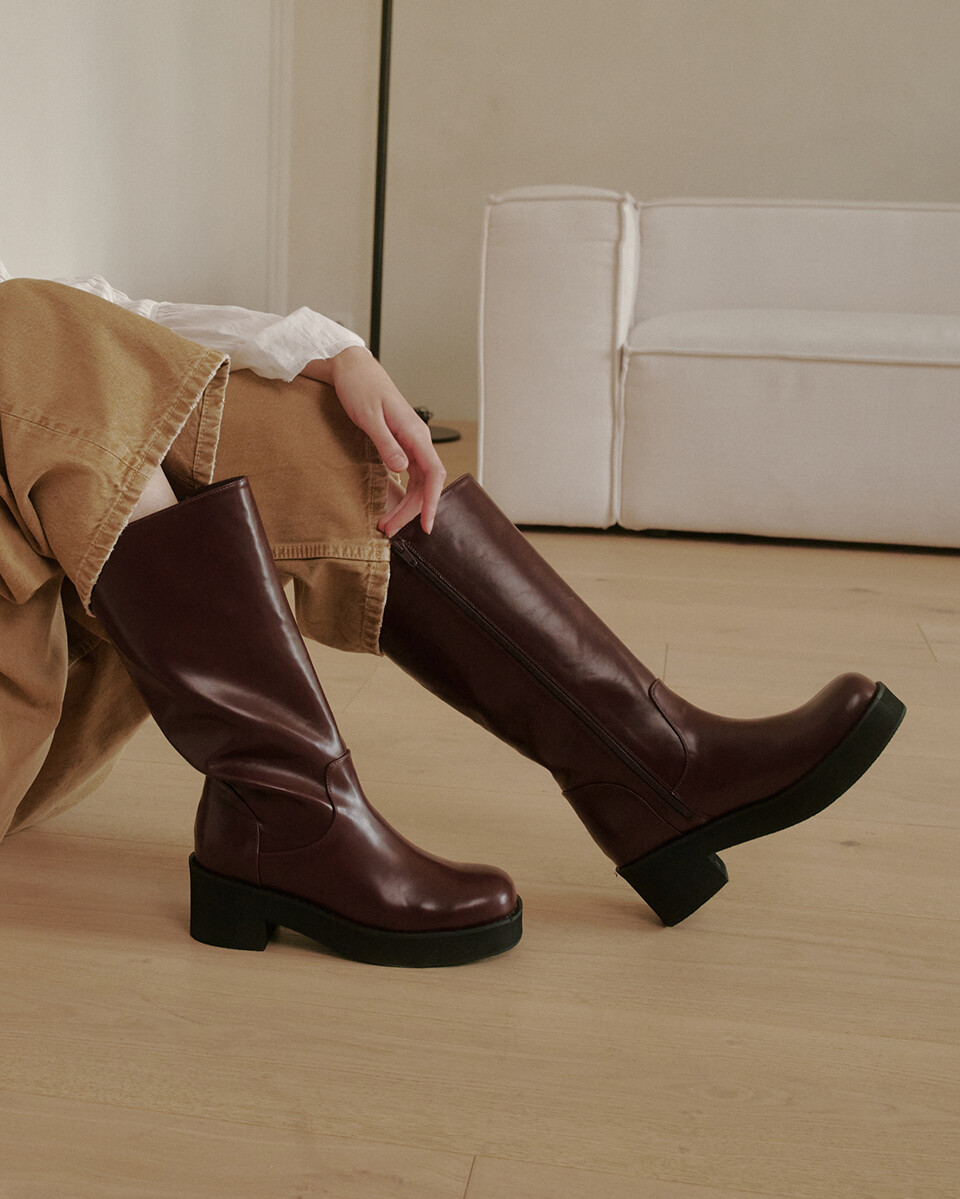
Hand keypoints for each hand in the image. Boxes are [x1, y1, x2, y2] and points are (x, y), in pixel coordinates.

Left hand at [301, 347, 445, 534]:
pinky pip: (409, 473)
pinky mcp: (399, 442)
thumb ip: (386, 443)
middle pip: (426, 484)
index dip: (433, 502)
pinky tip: (392, 503)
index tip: (427, 525)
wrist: (351, 367)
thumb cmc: (359, 386)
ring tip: (387, 522)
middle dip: (412, 511)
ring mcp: (410, 441)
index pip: (434, 474)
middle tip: (390, 529)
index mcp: (415, 433)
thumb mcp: (368, 416)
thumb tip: (401, 469)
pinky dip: (403, 491)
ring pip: (418, 481)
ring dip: (406, 504)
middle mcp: (417, 439)